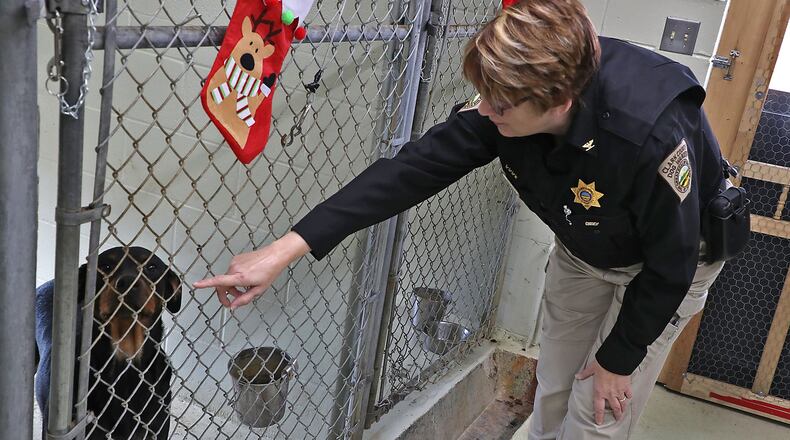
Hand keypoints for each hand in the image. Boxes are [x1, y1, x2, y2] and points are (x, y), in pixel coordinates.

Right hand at [192, 231, 310, 308]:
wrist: (275, 255)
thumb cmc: (270, 271)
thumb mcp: (259, 290)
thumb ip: (244, 299)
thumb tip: (233, 306)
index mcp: (240, 277)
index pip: (219, 281)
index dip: (206, 284)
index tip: (196, 285)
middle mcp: (235, 268)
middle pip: (222, 284)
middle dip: (226, 294)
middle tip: (233, 302)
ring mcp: (235, 262)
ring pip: (227, 278)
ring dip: (232, 286)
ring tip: (246, 289)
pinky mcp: (237, 258)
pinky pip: (232, 271)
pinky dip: (236, 278)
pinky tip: (247, 278)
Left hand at [575, 359, 632, 424]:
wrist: (616, 360)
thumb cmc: (603, 364)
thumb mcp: (591, 369)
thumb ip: (585, 374)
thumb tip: (577, 376)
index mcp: (600, 391)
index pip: (599, 408)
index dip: (599, 416)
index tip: (599, 422)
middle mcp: (610, 394)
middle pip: (614, 408)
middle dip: (616, 415)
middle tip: (617, 419)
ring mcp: (619, 391)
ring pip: (623, 404)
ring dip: (623, 409)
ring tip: (623, 412)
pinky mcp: (627, 387)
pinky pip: (629, 394)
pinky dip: (629, 397)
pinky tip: (628, 398)